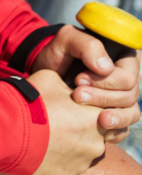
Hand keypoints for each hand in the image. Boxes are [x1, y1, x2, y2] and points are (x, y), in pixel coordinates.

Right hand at [25, 69, 108, 174]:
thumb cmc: (29, 101)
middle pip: (90, 137)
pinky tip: (38, 153)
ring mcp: (82, 164)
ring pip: (78, 155)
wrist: (6, 129)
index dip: (80, 111)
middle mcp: (96, 143)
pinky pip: (64, 171)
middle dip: (75, 132)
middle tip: (52, 124)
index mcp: (97, 117)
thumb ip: (68, 84)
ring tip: (41, 139)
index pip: (99, 115)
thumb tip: (70, 88)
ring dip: (65, 148)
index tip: (64, 109)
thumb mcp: (50, 78)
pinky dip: (53, 164)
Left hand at [33, 26, 140, 142]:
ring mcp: (121, 99)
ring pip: (131, 113)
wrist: (43, 71)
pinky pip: (124, 128)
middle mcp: (127, 79)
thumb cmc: (58, 52)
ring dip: (114, 118)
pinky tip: (104, 135)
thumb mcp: (67, 39)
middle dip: (103, 98)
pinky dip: (116, 132)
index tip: (79, 80)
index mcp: (122, 58)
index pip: (128, 76)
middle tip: (76, 96)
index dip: (107, 81)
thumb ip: (86, 45)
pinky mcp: (113, 114)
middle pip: (129, 96)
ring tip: (97, 120)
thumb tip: (106, 68)